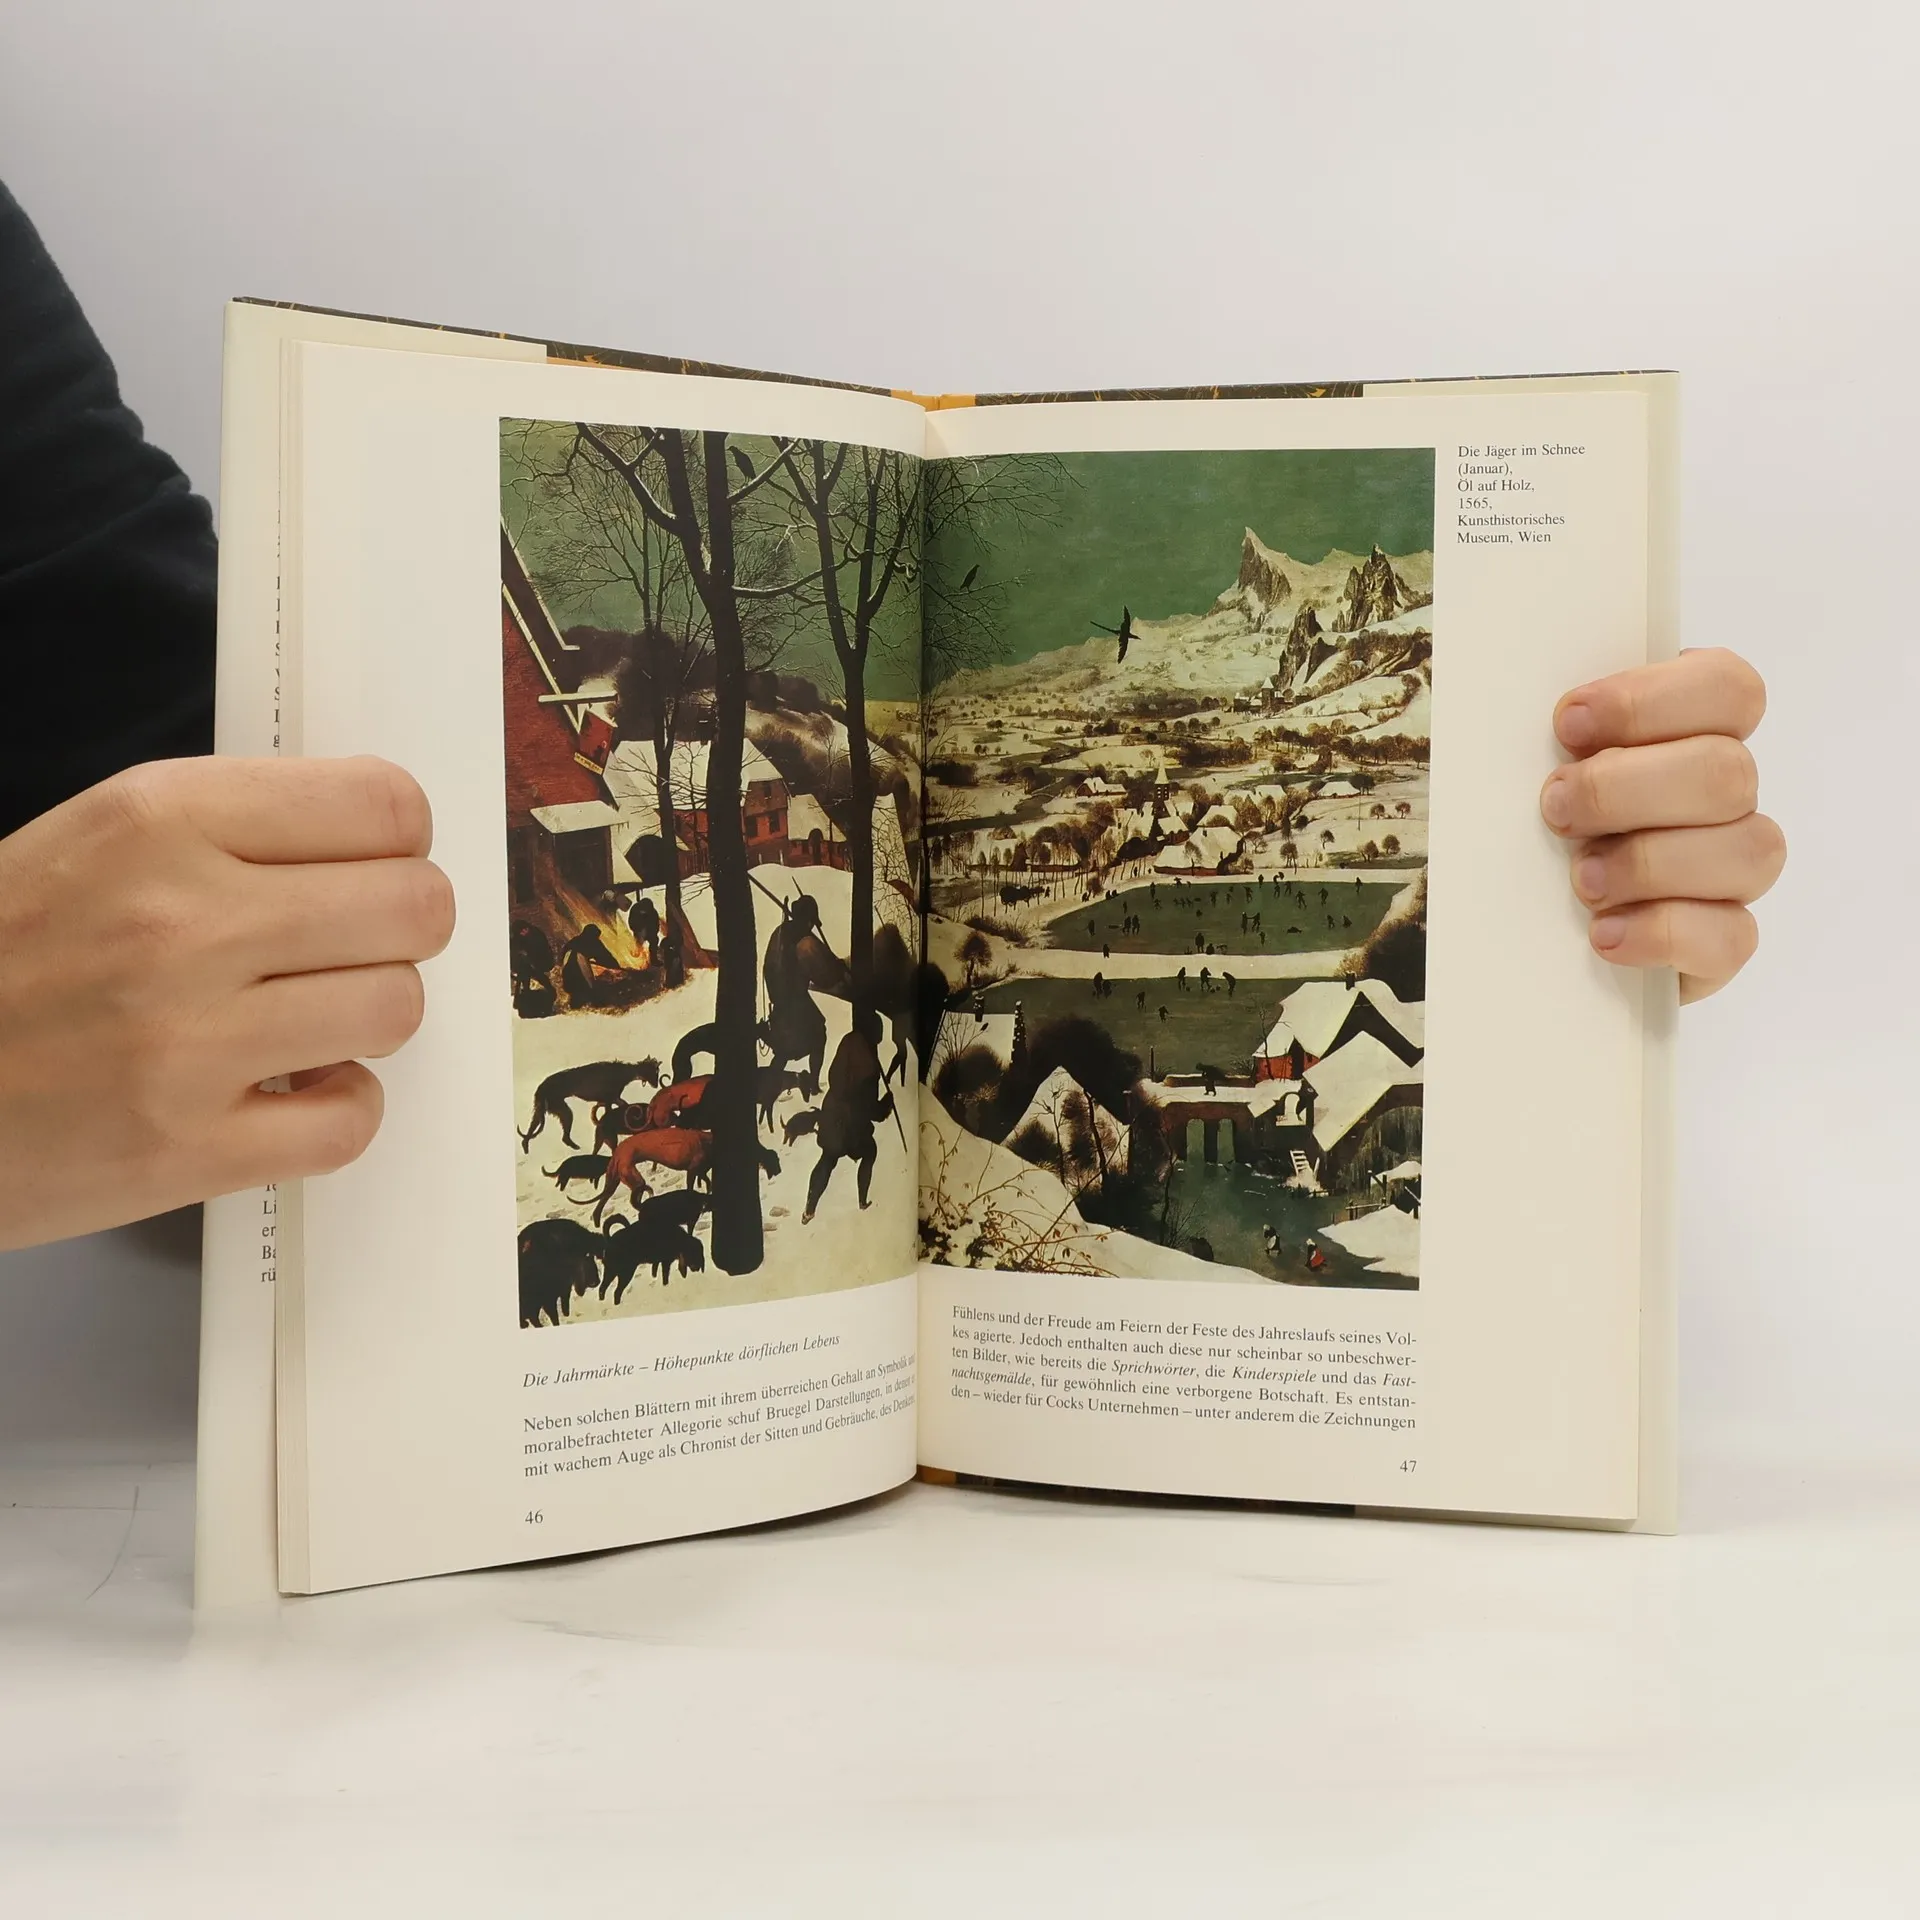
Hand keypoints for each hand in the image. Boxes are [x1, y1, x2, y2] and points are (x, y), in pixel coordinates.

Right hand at [0, 757, 453, 1249]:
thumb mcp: (99, 841)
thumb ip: (237, 830)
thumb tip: (381, 845)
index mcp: (159, 821)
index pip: (384, 806)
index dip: (397, 843)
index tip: (370, 867)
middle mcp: (181, 921)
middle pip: (417, 909)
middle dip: (396, 931)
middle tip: (346, 950)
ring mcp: (186, 1042)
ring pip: (397, 1008)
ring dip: (366, 1019)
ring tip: (302, 1020)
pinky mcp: (186, 1148)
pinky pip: (352, 1119)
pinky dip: (336, 1109)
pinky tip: (285, 1089)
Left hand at [1541, 648, 1782, 1002]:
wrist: (1508, 928)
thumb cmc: (1520, 829)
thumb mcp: (1511, 770)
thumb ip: (1532, 734)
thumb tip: (1515, 700)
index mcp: (1688, 732)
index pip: (1727, 688)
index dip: (1651, 701)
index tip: (1567, 725)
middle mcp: (1723, 796)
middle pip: (1728, 772)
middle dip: (1626, 790)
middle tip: (1555, 810)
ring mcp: (1732, 870)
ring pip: (1749, 850)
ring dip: (1649, 862)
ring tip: (1581, 880)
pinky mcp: (1720, 941)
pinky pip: (1732, 937)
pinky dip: (1663, 933)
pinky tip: (1604, 934)